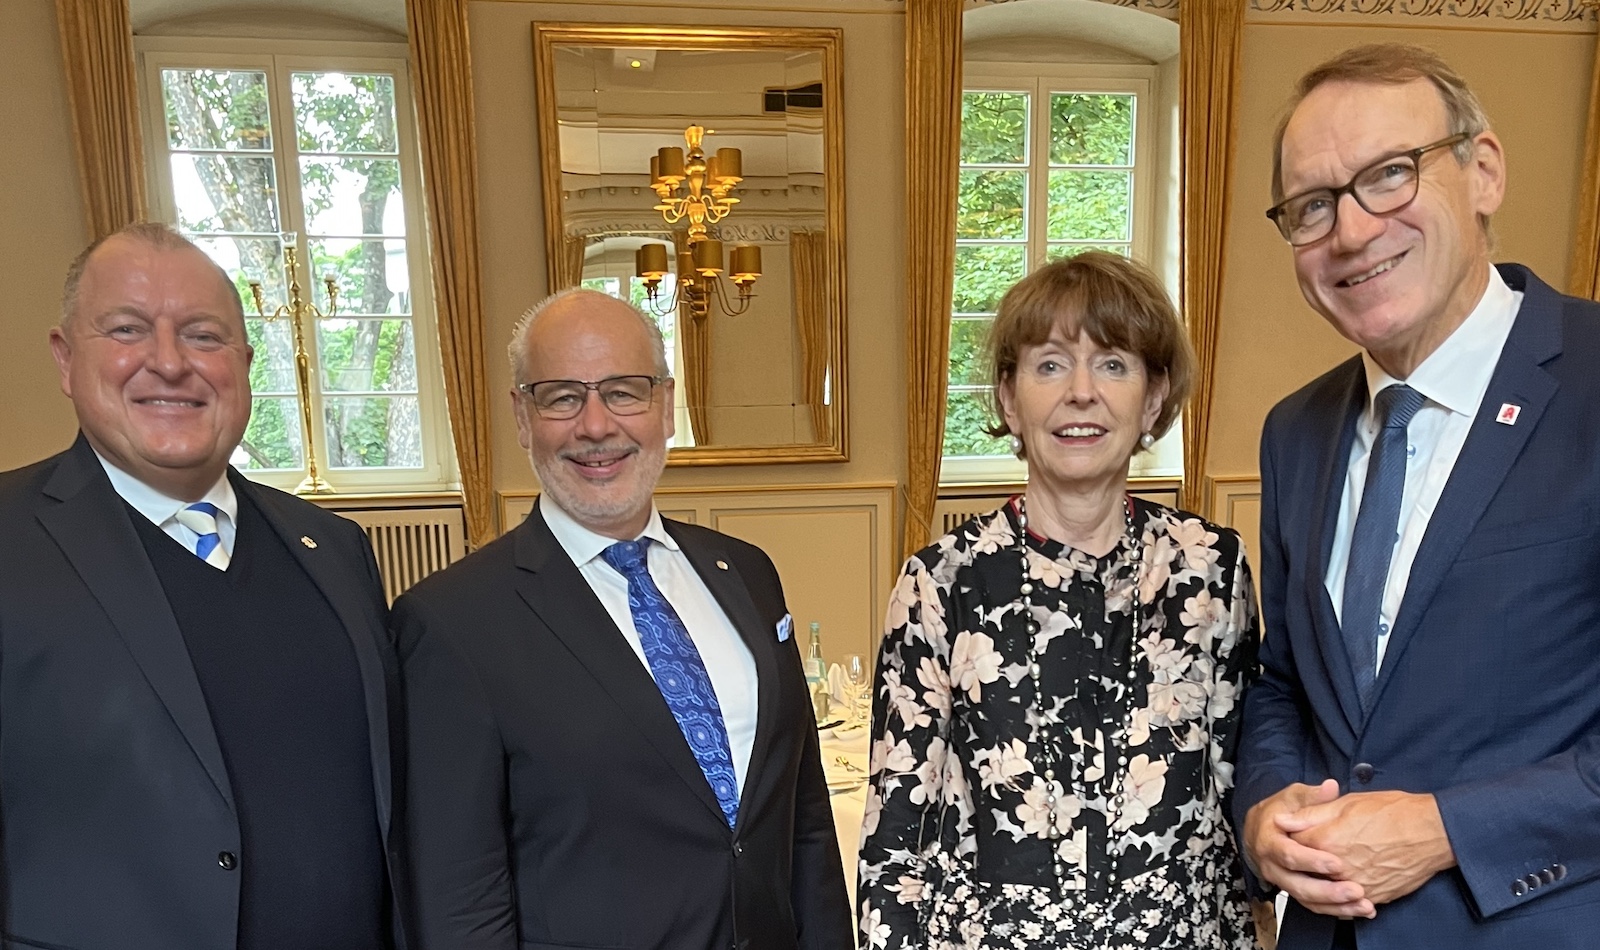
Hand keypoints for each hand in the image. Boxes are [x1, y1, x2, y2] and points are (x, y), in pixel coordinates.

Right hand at [1244, 780, 1373, 917]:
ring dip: (1336, 906)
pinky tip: (1359, 910)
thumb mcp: (1291, 797)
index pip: (1289, 854)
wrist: (1258, 832)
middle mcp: (1273, 867)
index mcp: (1269, 842)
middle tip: (1355, 890)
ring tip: (1364, 905)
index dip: (1312, 861)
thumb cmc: (1278, 811)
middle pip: (1298, 886)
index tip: (1337, 864)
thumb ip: (1312, 796)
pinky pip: (1314, 907)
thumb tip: (1331, 788)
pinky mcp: (1295, 893)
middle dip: (1328, 891)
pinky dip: (1337, 911)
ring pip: (1307, 901)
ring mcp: (1283, 883)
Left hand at [1283, 790, 1455, 906]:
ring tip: (1327, 870)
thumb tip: (1281, 820)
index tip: (1294, 833)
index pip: (1291, 844)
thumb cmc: (1393, 812)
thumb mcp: (1347, 804)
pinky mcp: (1374, 896)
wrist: (1432, 832)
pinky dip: (1343, 898)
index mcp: (1326, 840)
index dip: (1291, 837)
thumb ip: (1310, 814)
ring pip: (1324, 892)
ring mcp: (1357, 885)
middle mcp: (1338, 868)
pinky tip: (1345, 886)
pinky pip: (1349, 904)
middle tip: (1310, 852)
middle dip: (1302, 863)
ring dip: (1320, 884)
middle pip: (1305, 872)